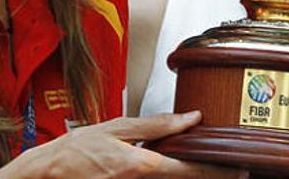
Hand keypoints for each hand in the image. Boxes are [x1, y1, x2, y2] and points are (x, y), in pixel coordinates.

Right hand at [0, 111, 247, 178]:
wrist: (48, 175)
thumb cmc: (76, 150)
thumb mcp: (115, 128)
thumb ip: (155, 124)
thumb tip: (191, 117)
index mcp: (142, 166)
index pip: (192, 171)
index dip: (219, 171)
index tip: (239, 167)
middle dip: (214, 178)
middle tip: (236, 170)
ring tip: (213, 170)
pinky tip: (181, 172)